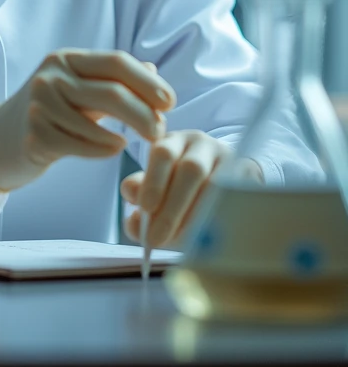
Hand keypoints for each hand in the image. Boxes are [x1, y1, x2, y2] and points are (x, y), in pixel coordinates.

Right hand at [0, 48, 175, 194]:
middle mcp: (51, 76)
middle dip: (144, 113)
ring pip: (98, 119)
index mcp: (66, 59)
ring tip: (139, 142)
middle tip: (161, 130)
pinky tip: (115, 148)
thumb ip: (113, 80)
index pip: (116, 62)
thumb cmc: (48, 113)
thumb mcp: (78, 89)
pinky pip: (81, 143)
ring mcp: (39, 104)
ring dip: (127, 134)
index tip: (170, 102)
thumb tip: (153, 70)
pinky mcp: (35, 134)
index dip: (148, 82)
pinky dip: (104, 148)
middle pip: (112, 91)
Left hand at [121, 131, 262, 248]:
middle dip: (172, 208)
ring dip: (196, 218)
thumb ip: (141, 200)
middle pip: (191, 170)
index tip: (144, 209)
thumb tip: (134, 221)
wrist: (223, 179)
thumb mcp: (157, 186)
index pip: (163, 153)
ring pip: (216, 185)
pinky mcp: (250, 177)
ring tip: (181, 243)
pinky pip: (237, 198)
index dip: (154, 181)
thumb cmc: (181, 187)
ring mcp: (229, 160)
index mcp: (175, 141)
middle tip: (157, 238)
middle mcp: (202, 146)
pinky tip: (210, 237)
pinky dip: (222, 219)